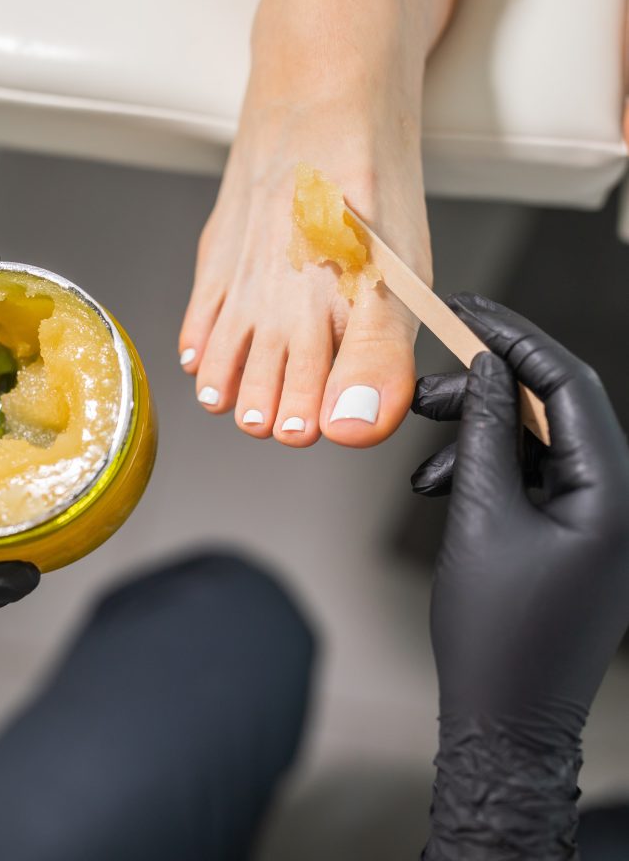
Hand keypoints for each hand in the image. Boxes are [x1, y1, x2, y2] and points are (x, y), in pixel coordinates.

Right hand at [413, 293, 628, 859]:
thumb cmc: (497, 632)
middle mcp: (618, 497)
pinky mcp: (575, 534)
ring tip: (423, 459)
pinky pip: (533, 478)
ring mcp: (599, 517)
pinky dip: (487, 472)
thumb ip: (489, 429)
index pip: (568, 382)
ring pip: (538, 443)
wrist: (504, 723)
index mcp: (613, 491)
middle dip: (486, 392)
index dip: (514, 337)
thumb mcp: (480, 513)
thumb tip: (490, 365)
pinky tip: (441, 488)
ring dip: (479, 437)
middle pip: (553, 408)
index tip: (465, 310)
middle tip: (424, 387)